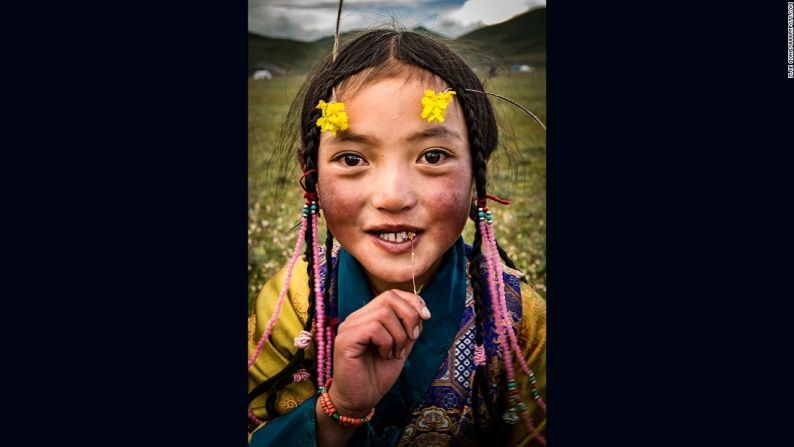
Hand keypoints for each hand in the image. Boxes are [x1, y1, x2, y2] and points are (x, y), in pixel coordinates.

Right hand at [328, 289, 430, 415]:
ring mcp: (348, 327)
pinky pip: (373, 328)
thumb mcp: (401, 347)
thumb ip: (408, 329)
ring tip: (396, 353)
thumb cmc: (377, 375)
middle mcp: (356, 318)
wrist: (360, 400)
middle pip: (388, 297)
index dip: (412, 301)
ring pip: (383, 313)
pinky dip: (387, 342)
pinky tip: (385, 356)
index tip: (426, 318)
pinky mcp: (344, 340)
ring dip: (399, 335)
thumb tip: (421, 312)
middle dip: (409, 316)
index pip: (391, 294)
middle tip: (412, 338)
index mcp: (367, 317)